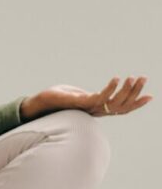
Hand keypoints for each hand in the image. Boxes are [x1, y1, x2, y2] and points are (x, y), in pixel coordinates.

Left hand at [21, 77, 150, 120]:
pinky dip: (110, 88)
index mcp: (97, 109)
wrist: (38, 103)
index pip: (122, 109)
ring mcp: (88, 108)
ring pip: (114, 103)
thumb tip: (96, 95)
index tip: (150, 95)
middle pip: (122, 105)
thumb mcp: (77, 95)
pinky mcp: (80, 103)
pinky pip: (100, 97)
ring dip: (126, 90)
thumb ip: (88, 96)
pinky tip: (117, 78)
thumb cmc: (56, 98)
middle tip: (144, 78)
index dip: (136, 103)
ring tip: (134, 77)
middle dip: (135, 92)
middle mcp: (95, 111)